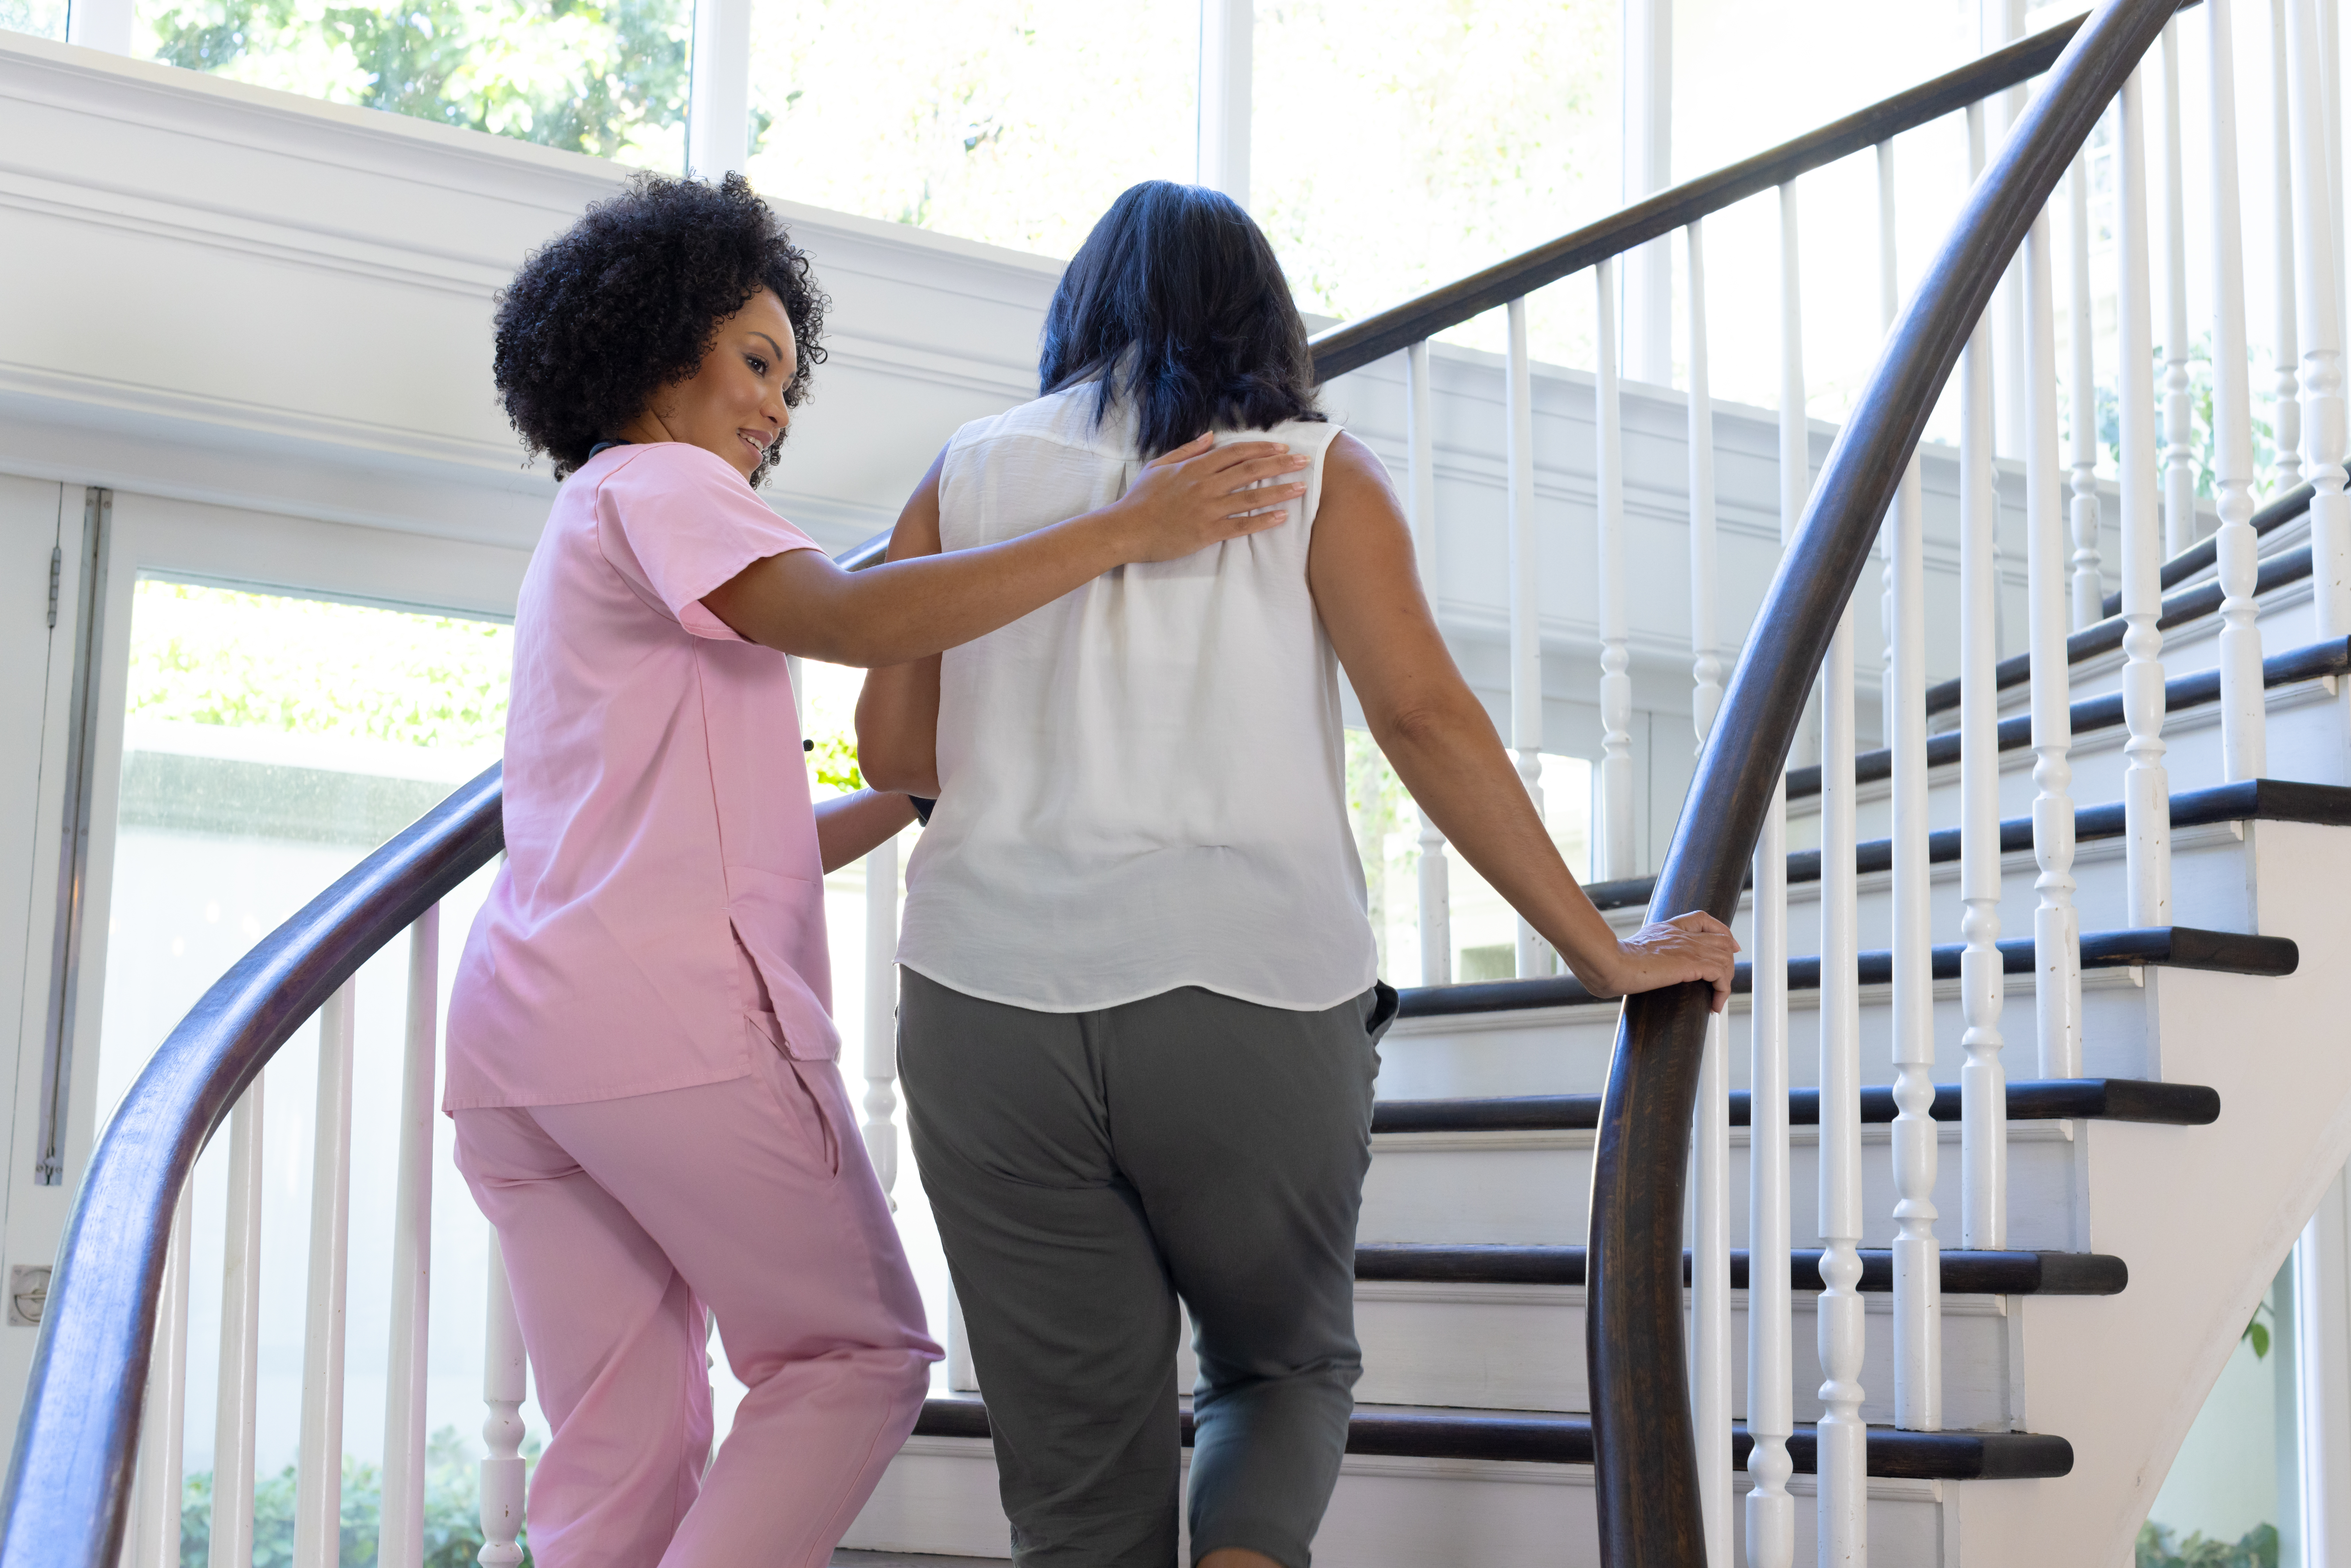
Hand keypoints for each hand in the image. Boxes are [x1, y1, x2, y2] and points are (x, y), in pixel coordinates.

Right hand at [1099, 433, 1310, 563]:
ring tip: (1301, 487)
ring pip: (1250, 496)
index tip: (1281, 446)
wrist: (1125, 530)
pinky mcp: (1207, 532)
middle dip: (1280, 464)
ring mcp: (1207, 509)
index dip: (1261, 448)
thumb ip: (1187, 450)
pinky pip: (1241, 525)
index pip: (1235, 452)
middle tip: (1304, 461)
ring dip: (1279, 491)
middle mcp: (1205, 485)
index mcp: (1194, 467)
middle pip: (1250, 470)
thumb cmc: (1140, 499)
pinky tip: (1280, 517)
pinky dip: (1262, 520)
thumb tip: (1210, 436)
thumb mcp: (1159, 466)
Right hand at [1601, 911, 1740, 1012]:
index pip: (1702, 919)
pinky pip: (1721, 974)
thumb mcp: (1629, 952)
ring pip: (1726, 958)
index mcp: (1666, 929)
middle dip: (1728, 963)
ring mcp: (1687, 947)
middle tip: (1720, 984)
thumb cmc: (1611, 963)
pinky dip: (1723, 991)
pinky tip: (1714, 1004)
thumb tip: (1629, 974)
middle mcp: (1680, 935)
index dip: (1720, 931)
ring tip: (1716, 999)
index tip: (1728, 947)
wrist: (1610, 963)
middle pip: (1722, 940)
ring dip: (1726, 981)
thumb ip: (1638, 956)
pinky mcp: (1690, 963)